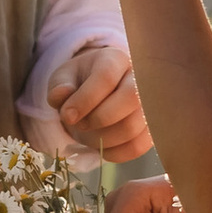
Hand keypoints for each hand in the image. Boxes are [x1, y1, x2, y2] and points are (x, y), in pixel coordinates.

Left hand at [46, 40, 148, 160]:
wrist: (98, 94)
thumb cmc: (80, 84)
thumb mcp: (64, 79)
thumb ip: (59, 86)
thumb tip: (62, 96)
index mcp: (116, 59)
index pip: (106, 77)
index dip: (85, 100)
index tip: (67, 116)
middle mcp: (140, 78)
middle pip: (130, 99)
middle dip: (98, 119)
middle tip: (80, 124)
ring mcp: (151, 104)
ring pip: (133, 127)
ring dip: (103, 139)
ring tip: (88, 135)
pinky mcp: (152, 129)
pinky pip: (137, 147)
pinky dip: (114, 153)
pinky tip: (101, 146)